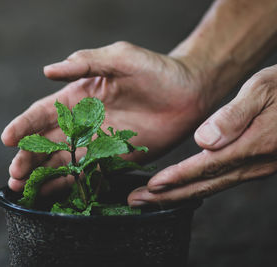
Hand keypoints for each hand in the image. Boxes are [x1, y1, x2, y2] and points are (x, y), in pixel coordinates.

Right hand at [1, 41, 208, 193]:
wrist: (190, 92)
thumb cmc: (155, 69)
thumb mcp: (119, 58)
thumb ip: (85, 62)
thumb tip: (47, 70)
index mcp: (78, 97)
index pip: (43, 112)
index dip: (23, 125)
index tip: (7, 139)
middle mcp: (82, 122)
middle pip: (46, 142)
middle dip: (28, 157)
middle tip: (14, 175)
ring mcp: (96, 142)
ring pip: (62, 161)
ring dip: (42, 175)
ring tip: (23, 189)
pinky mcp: (113, 158)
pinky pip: (86, 173)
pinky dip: (68, 184)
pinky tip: (52, 194)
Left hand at [129, 65, 276, 206]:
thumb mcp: (262, 89)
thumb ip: (234, 116)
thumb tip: (204, 141)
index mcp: (253, 144)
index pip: (205, 166)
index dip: (176, 178)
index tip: (150, 186)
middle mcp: (255, 163)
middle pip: (204, 186)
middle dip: (167, 196)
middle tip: (136, 202)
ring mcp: (257, 168)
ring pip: (211, 187)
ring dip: (178, 195)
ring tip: (150, 199)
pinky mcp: (255, 166)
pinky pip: (221, 181)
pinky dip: (196, 188)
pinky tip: (181, 189)